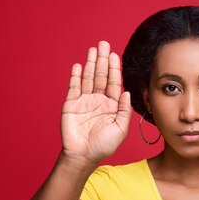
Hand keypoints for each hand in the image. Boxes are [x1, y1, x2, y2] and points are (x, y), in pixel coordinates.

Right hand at [61, 41, 131, 165]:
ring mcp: (85, 101)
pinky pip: (74, 87)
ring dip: (90, 63)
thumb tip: (127, 92)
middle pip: (101, 76)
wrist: (83, 156)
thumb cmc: (103, 146)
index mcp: (112, 105)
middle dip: (103, 60)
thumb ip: (125, 111)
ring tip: (93, 49)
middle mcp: (99, 100)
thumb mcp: (120, 129)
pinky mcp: (71, 105)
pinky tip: (78, 65)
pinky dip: (76, 76)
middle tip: (104, 44)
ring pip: (88, 78)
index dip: (115, 68)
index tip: (114, 55)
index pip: (114, 83)